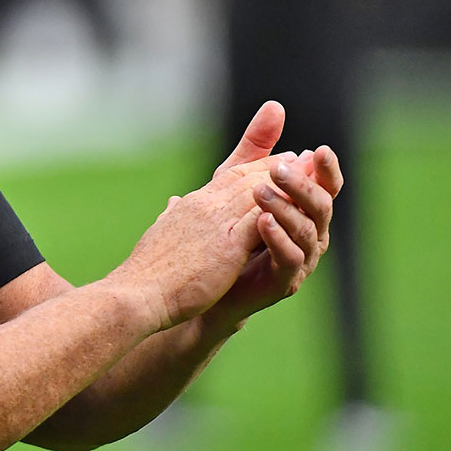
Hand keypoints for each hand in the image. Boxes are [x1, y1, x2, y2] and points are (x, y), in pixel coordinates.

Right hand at [113, 102, 289, 330]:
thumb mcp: (161, 232)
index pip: (229, 176)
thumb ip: (172, 216)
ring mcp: (215, 222)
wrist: (139, 291)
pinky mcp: (227, 245)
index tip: (278, 161)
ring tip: (311, 178)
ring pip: (258, 193)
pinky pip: (260, 221)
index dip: (257, 166)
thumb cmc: (147, 270)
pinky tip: (300, 210)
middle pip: (248, 177)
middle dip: (278, 167)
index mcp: (191, 205)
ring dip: (287, 184)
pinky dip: (281, 211)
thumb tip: (173, 203)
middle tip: (304, 160)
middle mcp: (204, 205)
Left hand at [205, 144, 342, 328]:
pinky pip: (289, 258)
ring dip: (286, 208)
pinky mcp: (286, 280)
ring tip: (261, 192)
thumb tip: (275, 105)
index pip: (326, 185)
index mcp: (306, 208)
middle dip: (302, 185)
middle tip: (280, 168)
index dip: (327, 169)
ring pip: (306, 231)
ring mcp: (303, 258)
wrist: (211, 279)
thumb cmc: (230, 225)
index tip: (319, 151)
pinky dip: (278, 238)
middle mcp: (312, 232)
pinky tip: (263, 222)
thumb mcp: (238, 180)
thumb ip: (258, 147)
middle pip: (321, 205)